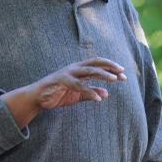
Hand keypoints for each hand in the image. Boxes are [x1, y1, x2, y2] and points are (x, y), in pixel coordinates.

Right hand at [4, 58, 126, 127]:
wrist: (38, 98)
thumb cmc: (58, 94)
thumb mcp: (77, 94)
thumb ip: (91, 93)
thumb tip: (106, 94)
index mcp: (78, 69)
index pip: (97, 63)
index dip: (110, 66)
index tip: (123, 73)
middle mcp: (74, 68)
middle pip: (95, 63)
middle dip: (109, 66)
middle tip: (122, 72)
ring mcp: (68, 73)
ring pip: (88, 71)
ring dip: (102, 74)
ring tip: (114, 80)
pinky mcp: (62, 82)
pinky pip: (79, 86)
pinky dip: (90, 91)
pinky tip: (99, 98)